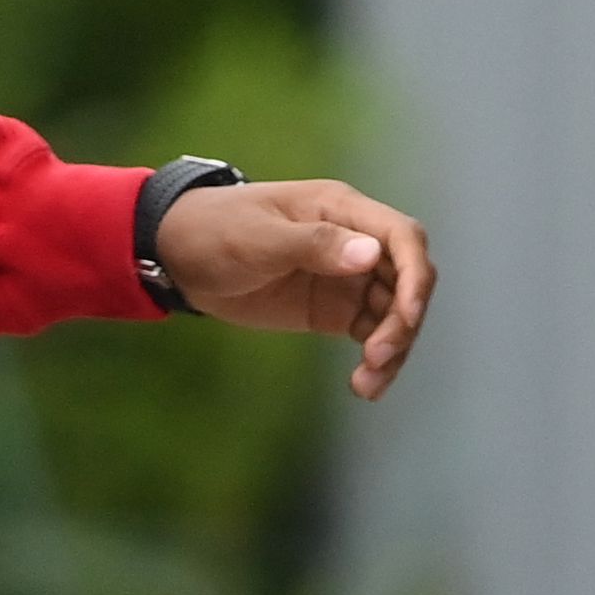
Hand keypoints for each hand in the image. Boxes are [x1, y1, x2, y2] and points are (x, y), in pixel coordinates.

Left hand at [153, 177, 436, 400]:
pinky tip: (364, 386)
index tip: (408, 315)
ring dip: (393, 348)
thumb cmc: (215, 230)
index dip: (415, 275)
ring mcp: (346, 277)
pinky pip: (370, 334)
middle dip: (404, 320)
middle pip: (406, 280)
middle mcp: (353, 241)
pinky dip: (375, 361)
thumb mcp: (258, 238)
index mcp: (340, 209)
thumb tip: (370, 254)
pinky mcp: (334, 309)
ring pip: (394, 313)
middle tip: (379, 356)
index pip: (402, 237)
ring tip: (368, 383)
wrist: (179, 255)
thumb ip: (313, 245)